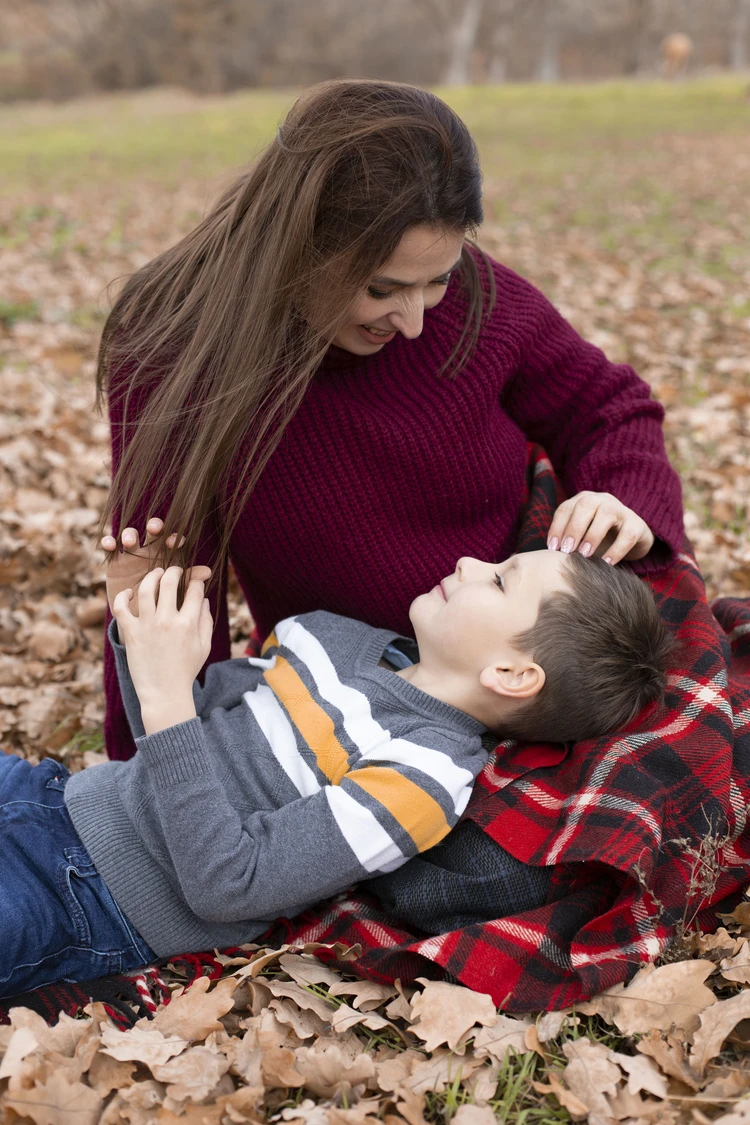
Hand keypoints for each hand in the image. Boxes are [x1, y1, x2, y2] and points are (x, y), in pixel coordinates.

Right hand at [101, 516, 209, 615]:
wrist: (144, 627)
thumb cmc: (165, 609)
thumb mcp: (176, 597)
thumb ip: (189, 582)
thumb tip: (208, 571)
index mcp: (169, 560)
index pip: (174, 543)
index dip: (175, 539)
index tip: (174, 542)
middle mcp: (152, 554)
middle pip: (154, 532)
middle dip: (154, 526)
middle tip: (154, 529)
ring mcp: (133, 556)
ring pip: (131, 536)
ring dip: (130, 534)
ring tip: (129, 542)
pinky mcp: (116, 564)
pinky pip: (111, 549)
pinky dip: (109, 542)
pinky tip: (109, 544)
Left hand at [112, 566, 213, 733]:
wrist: (164, 694)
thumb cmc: (186, 671)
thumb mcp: (204, 646)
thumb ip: (206, 621)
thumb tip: (202, 599)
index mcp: (188, 623)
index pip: (193, 589)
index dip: (196, 578)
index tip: (195, 578)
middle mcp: (167, 621)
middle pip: (169, 581)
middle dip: (174, 570)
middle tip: (175, 571)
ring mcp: (147, 626)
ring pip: (146, 588)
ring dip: (152, 576)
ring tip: (156, 574)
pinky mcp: (130, 633)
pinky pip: (121, 607)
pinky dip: (123, 596)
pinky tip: (130, 593)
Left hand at [547, 491, 654, 564]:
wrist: (633, 538)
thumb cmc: (599, 539)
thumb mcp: (581, 536)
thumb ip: (567, 541)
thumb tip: (548, 558)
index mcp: (583, 501)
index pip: (566, 508)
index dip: (557, 527)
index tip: (551, 548)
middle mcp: (601, 500)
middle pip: (585, 506)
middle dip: (573, 528)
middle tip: (566, 550)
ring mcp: (621, 509)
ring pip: (606, 515)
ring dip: (592, 535)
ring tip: (584, 555)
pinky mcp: (637, 524)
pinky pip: (626, 535)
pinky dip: (616, 550)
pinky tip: (606, 563)